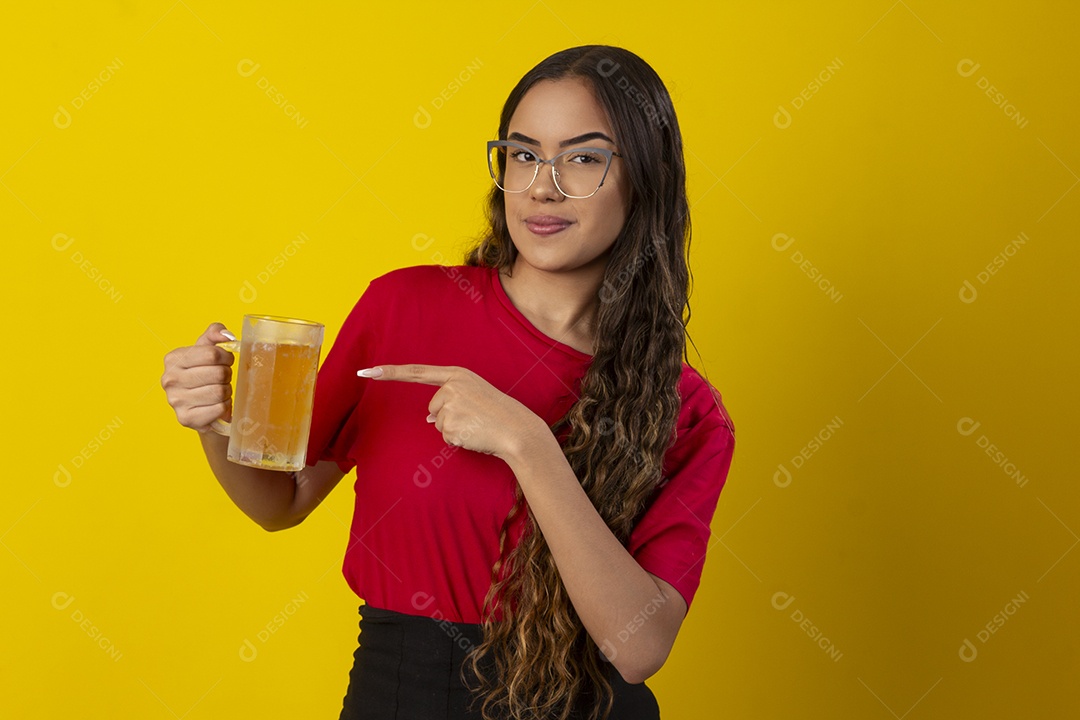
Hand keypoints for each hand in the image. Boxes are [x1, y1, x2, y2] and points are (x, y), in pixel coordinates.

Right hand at [161, 323, 235, 433]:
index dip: (226, 358)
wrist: (199, 406)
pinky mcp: (186, 418)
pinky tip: (217, 405)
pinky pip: (220, 409)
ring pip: (220, 392)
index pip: (212, 354)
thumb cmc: (204, 373)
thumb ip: (215, 333)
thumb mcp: (206, 349)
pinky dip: (225, 407)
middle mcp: (169, 379)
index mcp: (173, 359)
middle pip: (219, 373)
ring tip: (219, 391)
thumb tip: (226, 335)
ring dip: (227, 391)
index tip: (225, 361)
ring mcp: (176, 401)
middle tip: (223, 378)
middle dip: (227, 375)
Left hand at [357, 364, 547, 461]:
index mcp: (457, 374)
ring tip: (477, 426)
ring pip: (438, 425)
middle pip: (432, 409)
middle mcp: (452, 386)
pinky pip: (445, 438)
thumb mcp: (473, 397)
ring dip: (454, 430)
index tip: (366, 372)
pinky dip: (458, 441)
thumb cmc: (497, 415)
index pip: (417, 372)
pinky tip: (475, 435)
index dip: (389, 372)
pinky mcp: (452, 424)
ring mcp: (451, 405)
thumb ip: (450, 401)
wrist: (518, 430)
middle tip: (475, 419)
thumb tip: (429, 419)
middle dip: (447, 419)